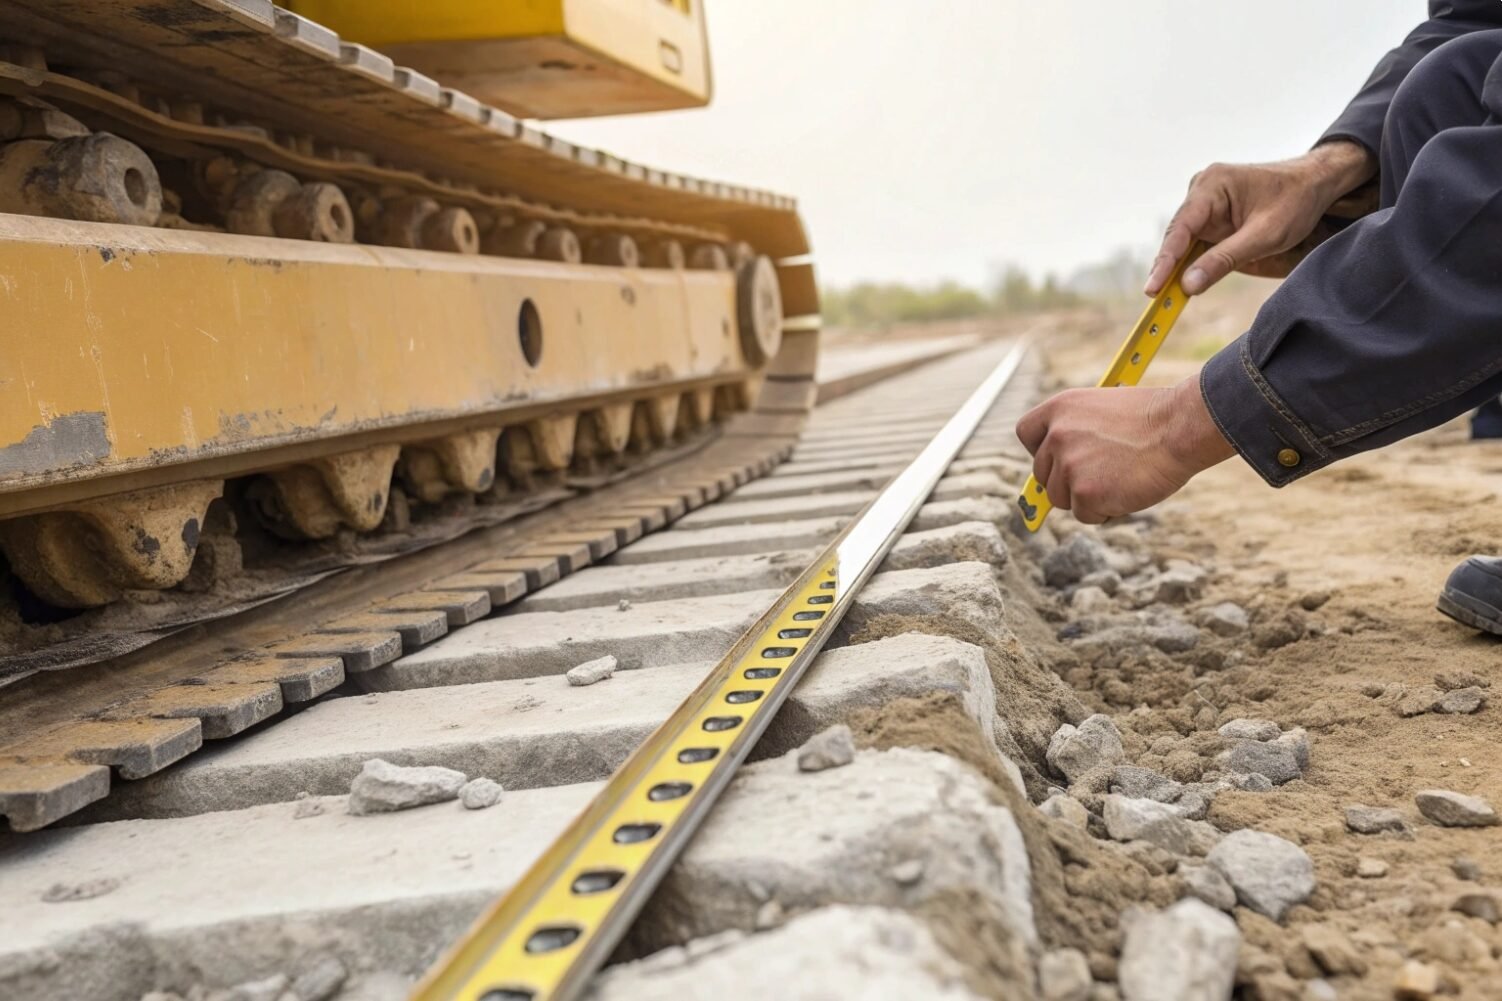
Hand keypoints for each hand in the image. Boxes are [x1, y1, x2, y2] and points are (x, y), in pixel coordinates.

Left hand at [1015, 377, 1235, 523]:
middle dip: (1067, 481)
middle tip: (1103, 474)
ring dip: (1087, 497)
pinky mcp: (1084, 493)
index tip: (1056, 460)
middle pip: (1042, 474)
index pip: (1027, 434)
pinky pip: (1085, 515)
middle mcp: (1056, 435)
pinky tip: (1126, 489)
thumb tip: (1059, 465)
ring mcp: (1068, 465)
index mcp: (1059, 408)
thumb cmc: (1153, 419)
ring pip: (1062, 498)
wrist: (1179, 428)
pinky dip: (1105, 511)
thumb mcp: (1104, 410)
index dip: (1040, 450)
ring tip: (1120, 477)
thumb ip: (1076, 431)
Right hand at [1145, 141, 1374, 296]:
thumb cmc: (1295, 202)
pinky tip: (1185, 283)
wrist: (1316, 184)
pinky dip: (1193, 263)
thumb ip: (1224, 260)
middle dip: (1168, 268)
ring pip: (1184, 241)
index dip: (1165, 261)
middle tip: (1156, 300)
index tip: (1152, 289)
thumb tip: (1188, 285)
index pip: (1181, 228)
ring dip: (1179, 268)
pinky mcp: (1211, 215)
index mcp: (1213, 185)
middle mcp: (1202, 189)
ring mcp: (1205, 202)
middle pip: (1178, 236)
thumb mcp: (1264, 236)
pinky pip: (1196, 242)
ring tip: (1166, 297)